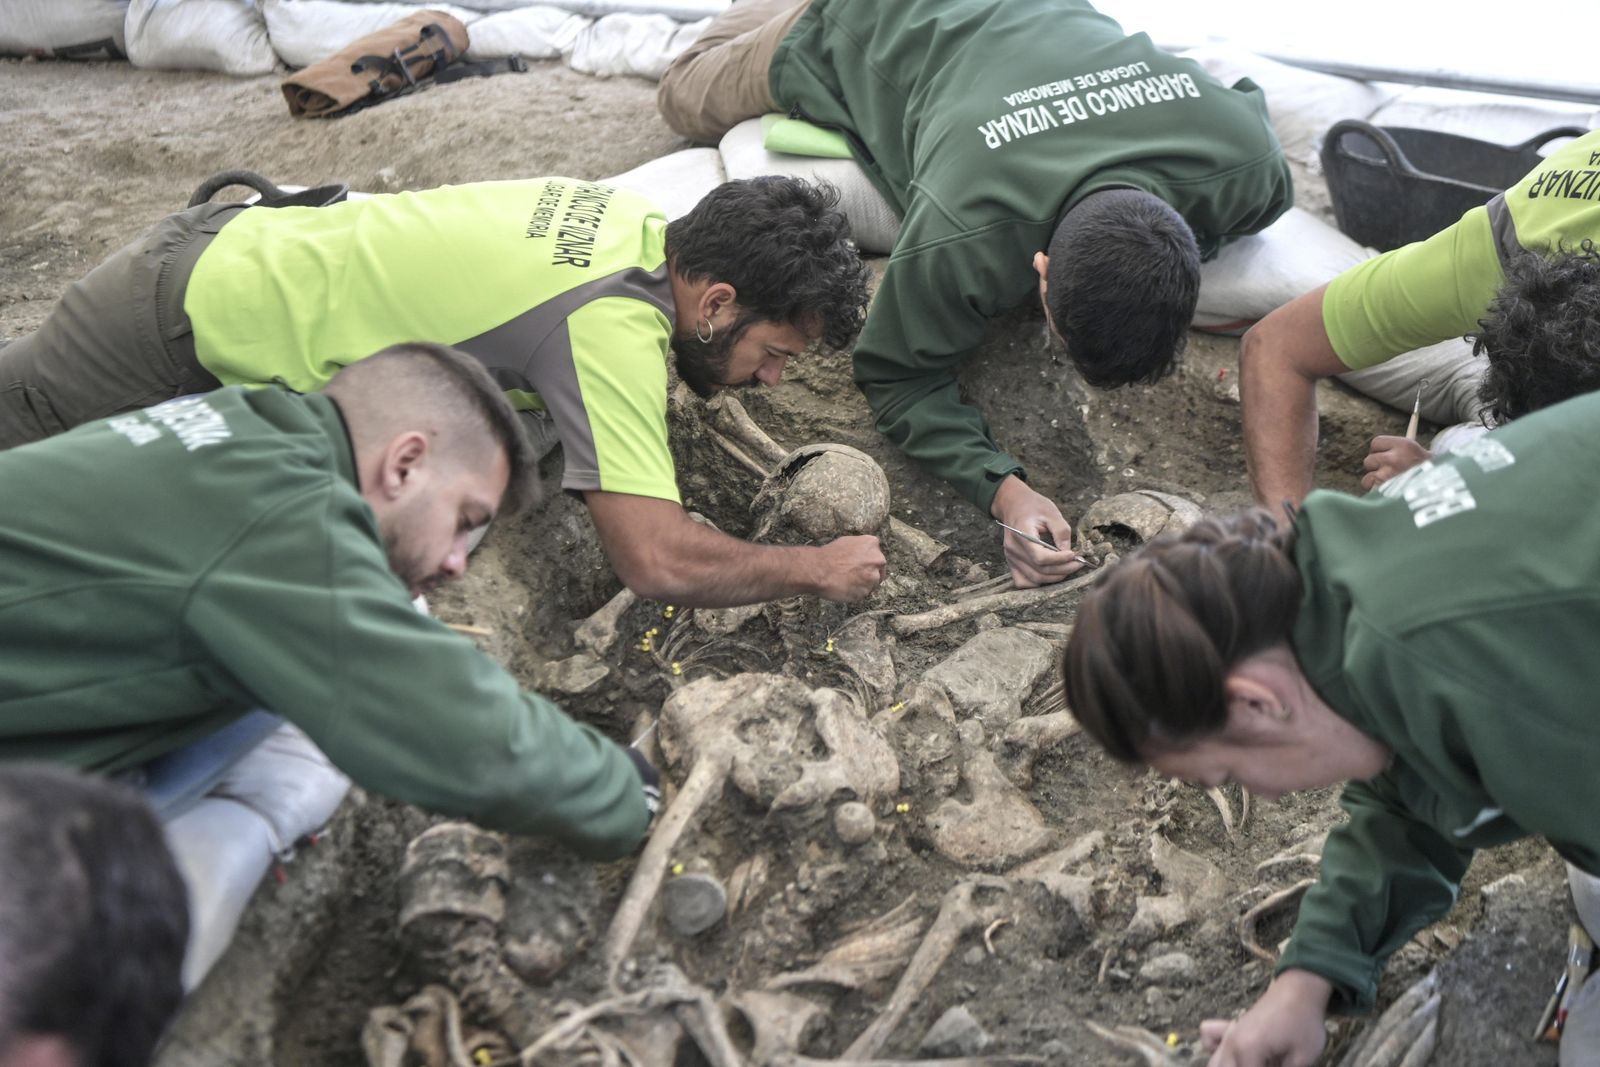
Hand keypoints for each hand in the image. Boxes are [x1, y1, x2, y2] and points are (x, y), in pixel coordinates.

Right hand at [813, 535, 885, 600]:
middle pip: (879, 571)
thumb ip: (861, 549)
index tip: (860, 567)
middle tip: (854, 576)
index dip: (868, 563)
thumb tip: (863, 555)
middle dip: (868, 574)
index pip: (877, 556)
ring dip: (862, 585)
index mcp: (872, 544)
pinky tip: (844, 588)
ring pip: (872, 584)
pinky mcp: (866, 592)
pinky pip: (863, 594)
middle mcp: (877, 560)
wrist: (819, 569)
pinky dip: (855, 593)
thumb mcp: (847, 542)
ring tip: (846, 582)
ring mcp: (873, 577)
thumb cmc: (828, 555)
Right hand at [990, 476, 1082, 587]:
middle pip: (1040, 570)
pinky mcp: (1011, 563)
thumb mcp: (1051, 513)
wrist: (1013, 504)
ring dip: (1054, 577)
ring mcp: (1010, 557)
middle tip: (1078, 563)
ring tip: (1068, 567)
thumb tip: (1069, 553)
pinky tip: (1050, 573)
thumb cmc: (1033, 506)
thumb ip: (1061, 532)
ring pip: (1034, 578)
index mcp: (1022, 533)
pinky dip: (1038, 582)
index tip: (1074, 555)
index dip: (1059, 560)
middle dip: (1063, 569)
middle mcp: (1014, 549)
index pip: (1040, 557)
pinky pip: (1023, 582)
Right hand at [1201, 969, 1330, 1066]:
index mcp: (1247, 1051)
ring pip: (1214, 1063)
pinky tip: (1234, 1056)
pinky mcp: (1230, 1028)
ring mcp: (1228, 1035)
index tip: (1278, 1066)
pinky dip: (1214, 1049)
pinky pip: (1208, 1039)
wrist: (1298, 991)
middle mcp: (1231, 1044)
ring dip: (1230, 1066)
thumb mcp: (1302, 1058)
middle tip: (1269, 1064)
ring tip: (1255, 1063)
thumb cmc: (1303, 1024)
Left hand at [1361, 435, 1430, 490]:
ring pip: (1368, 476)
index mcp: (1404, 445)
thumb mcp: (1416, 453)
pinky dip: (1375, 490)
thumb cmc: (1427, 472)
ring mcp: (1388, 474)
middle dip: (1375, 467)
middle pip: (1369, 460)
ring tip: (1390, 483)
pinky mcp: (1384, 488)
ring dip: (1375, 481)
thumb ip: (1397, 450)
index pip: (1376, 442)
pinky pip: (1369, 487)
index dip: (1377, 450)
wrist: (1440, 489)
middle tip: (1388, 472)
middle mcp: (1395, 458)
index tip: (1383, 456)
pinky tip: (1386, 491)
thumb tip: (1377, 450)